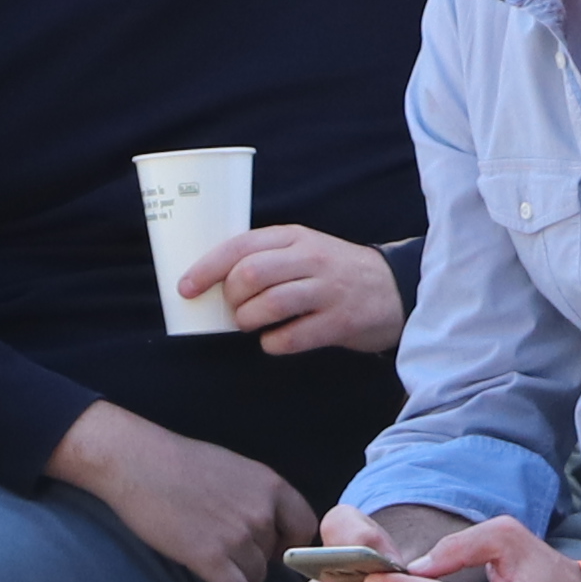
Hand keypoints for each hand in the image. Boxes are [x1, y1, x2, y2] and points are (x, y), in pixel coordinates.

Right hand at [49, 402, 310, 581]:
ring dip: (237, 574)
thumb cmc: (179, 463)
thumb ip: (260, 497)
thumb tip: (273, 530)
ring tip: (209, 557)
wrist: (135, 462)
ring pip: (255, 576)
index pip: (304, 527)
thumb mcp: (235, 469)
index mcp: (272, 485)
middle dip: (255, 556)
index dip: (288, 540)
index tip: (270, 544)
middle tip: (224, 546)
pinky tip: (209, 580)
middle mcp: (261, 512)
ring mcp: (237, 536)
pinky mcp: (210, 557)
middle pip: (276, 555)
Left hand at [186, 223, 403, 358]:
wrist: (394, 289)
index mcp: (294, 237)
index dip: (207, 268)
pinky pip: (292, 337)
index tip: (186, 288)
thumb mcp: (304, 250)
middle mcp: (310, 259)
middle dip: (231, 298)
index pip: (240, 246)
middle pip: (251, 274)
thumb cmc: (334, 272)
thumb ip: (267, 258)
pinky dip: (272, 343)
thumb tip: (213, 282)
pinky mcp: (340, 322)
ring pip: (269, 305)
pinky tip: (274, 341)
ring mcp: (327, 290)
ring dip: (248, 321)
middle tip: (234, 310)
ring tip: (251, 325)